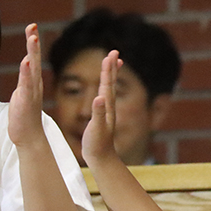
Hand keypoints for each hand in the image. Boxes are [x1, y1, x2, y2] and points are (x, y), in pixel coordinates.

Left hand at [8, 23, 45, 147]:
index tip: (31, 28)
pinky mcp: (26, 101)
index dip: (32, 44)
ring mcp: (31, 92)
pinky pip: (27, 84)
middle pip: (34, 59)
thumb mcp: (22, 95)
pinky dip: (27, 72)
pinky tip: (27, 61)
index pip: (32, 59)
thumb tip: (26, 67)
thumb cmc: (24, 118)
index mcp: (32, 83)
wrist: (30, 138)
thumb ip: (24, 81)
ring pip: (32, 68)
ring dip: (33, 52)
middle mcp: (34, 85)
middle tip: (32, 26)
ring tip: (33, 37)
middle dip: (33, 43)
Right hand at [80, 50, 121, 164]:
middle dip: (111, 67)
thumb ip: (97, 113)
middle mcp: (108, 107)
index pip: (107, 83)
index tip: (111, 53)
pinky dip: (104, 89)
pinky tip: (103, 87)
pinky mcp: (102, 117)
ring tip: (113, 64)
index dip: (108, 68)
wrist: (102, 159)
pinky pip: (103, 98)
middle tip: (114, 52)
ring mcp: (105, 112)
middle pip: (109, 83)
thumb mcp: (96, 128)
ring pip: (108, 89)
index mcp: (106, 107)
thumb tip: (99, 97)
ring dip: (109, 76)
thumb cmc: (97, 145)